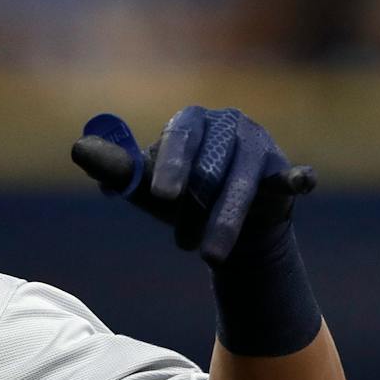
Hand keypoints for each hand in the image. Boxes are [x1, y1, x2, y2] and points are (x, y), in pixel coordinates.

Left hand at [71, 106, 315, 264]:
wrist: (221, 223)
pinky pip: (291, 174)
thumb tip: (78, 148)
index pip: (180, 137)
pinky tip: (301, 181)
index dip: (171, 165)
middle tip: (182, 245)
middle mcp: (228, 125)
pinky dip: (296, 178)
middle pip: (211, 167)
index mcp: (190, 122)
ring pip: (242, 183)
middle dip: (195, 209)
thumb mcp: (144, 186)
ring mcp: (259, 145)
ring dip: (225, 221)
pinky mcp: (282, 171)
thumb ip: (116, 169)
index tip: (160, 195)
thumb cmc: (178, 197)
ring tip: (209, 257)